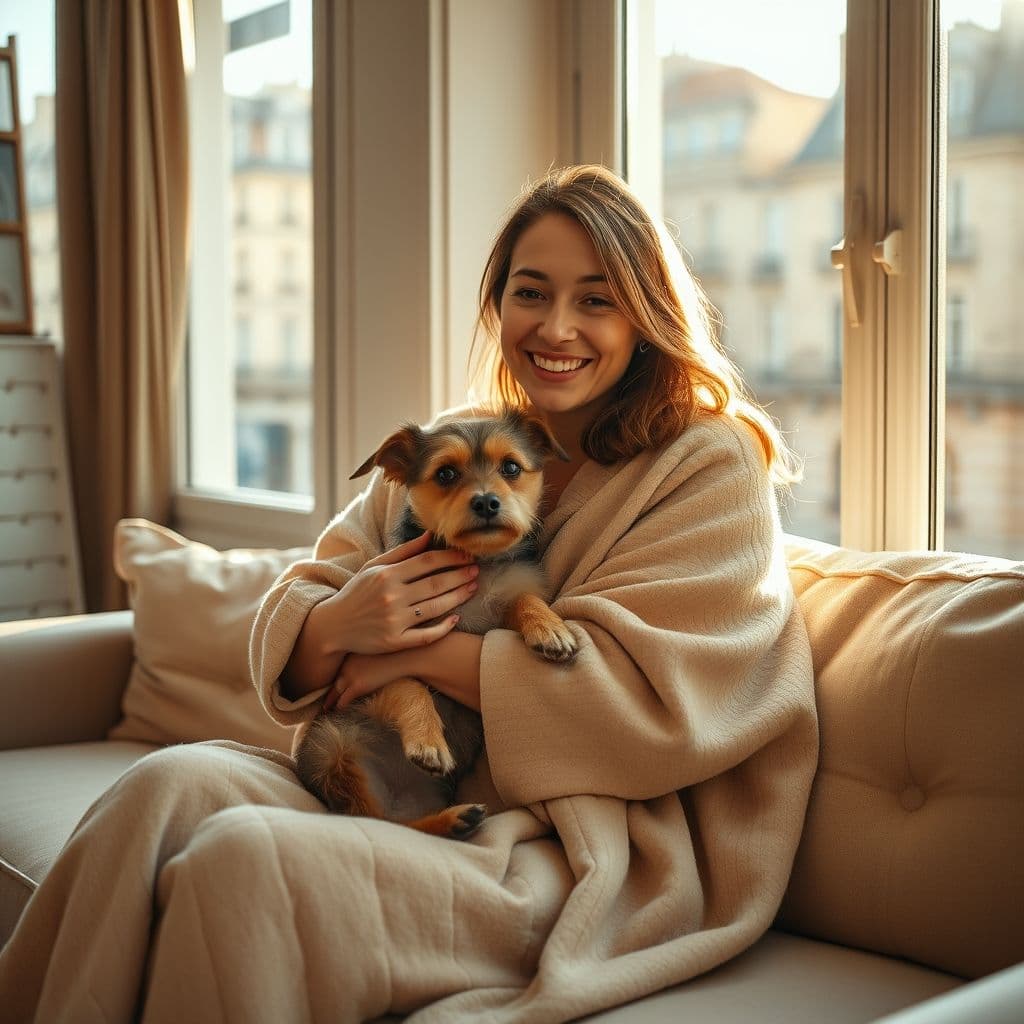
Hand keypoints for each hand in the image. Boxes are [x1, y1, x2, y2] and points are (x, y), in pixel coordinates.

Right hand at [323, 531, 477, 655]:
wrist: (333, 625)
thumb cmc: (356, 592)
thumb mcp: (374, 567)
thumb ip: (402, 551)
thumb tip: (429, 535)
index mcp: (387, 575)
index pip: (427, 562)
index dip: (450, 557)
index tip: (466, 554)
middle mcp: (392, 597)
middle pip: (436, 583)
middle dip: (460, 575)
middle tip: (476, 570)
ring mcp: (394, 621)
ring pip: (436, 607)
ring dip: (459, 597)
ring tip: (473, 587)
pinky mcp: (395, 642)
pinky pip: (426, 636)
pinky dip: (444, 627)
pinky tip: (456, 618)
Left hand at [323, 651, 406, 710]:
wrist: (404, 656)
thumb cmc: (397, 654)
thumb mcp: (377, 651)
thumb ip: (366, 659)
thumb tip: (367, 668)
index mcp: (350, 654)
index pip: (334, 669)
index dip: (330, 679)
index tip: (326, 688)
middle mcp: (346, 663)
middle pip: (331, 681)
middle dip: (325, 692)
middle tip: (320, 702)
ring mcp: (349, 674)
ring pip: (333, 693)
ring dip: (328, 702)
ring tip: (323, 710)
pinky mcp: (356, 686)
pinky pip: (342, 701)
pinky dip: (338, 707)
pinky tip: (335, 712)